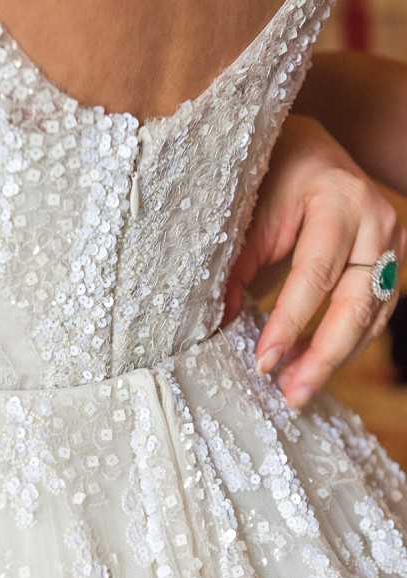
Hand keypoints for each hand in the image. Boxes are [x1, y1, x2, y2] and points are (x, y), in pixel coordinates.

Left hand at [224, 114, 406, 408]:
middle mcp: (376, 220)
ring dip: (334, 358)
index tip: (264, 363)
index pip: (314, 274)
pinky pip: (373, 314)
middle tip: (291, 395)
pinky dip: (346, 344)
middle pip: (355, 303)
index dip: (289, 323)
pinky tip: (313, 366)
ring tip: (295, 390)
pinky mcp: (390, 262)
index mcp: (338, 200)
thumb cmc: (270, 179)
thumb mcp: (248, 213)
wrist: (307, 151)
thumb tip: (218, 325)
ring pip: (370, 316)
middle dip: (323, 356)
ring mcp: (391, 243)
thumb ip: (236, 267)